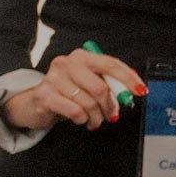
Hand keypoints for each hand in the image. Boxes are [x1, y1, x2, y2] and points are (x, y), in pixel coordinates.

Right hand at [1, 48, 146, 131]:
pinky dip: (81, 119)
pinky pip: (75, 112)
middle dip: (110, 106)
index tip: (141, 90)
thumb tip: (131, 92)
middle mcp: (66, 63)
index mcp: (82, 56)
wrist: (34, 102)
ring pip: (89, 103)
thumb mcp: (88, 83)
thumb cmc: (67, 92)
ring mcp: (54, 79)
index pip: (110, 64)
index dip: (128, 78)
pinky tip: (79, 119)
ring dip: (96, 117)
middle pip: (101, 88)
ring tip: (93, 120)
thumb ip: (107, 84)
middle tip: (112, 115)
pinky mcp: (45, 96)